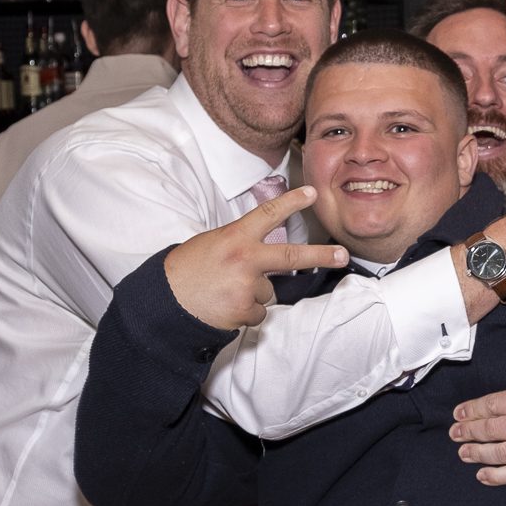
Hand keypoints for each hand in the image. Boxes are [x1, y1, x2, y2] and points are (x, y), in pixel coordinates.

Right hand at [163, 185, 346, 330]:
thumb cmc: (187, 271)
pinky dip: (246, 312)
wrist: (163, 302)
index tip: (312, 193)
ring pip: (269, 291)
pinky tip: (224, 306)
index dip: (291, 202)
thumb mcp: (212, 244)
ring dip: (253, 294)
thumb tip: (267, 252)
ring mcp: (246, 286)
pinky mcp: (244, 310)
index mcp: (235, 237)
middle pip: (292, 257)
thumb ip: (242, 244)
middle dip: (321, 256)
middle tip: (342, 255)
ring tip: (225, 292)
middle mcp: (244, 259)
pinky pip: (259, 312)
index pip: (267, 214)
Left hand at [449, 331, 505, 482]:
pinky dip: (498, 475)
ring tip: (462, 452)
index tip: (459, 412)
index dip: (474, 409)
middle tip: (454, 432)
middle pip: (492, 429)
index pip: (495, 404)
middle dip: (469, 430)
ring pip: (500, 452)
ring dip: (477, 452)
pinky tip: (483, 475)